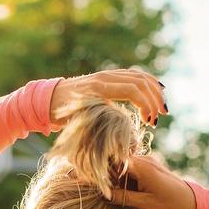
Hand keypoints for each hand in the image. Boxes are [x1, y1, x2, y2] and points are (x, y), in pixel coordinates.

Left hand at [50, 69, 166, 126]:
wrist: (47, 99)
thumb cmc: (61, 115)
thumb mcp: (80, 122)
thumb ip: (101, 123)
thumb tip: (125, 133)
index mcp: (99, 88)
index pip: (133, 90)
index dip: (147, 105)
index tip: (150, 122)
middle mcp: (104, 77)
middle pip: (140, 81)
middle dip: (154, 99)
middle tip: (159, 117)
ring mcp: (106, 74)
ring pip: (138, 76)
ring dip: (153, 90)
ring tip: (161, 107)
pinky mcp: (107, 76)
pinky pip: (132, 75)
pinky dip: (146, 83)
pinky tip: (156, 91)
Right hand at [109, 155, 196, 208]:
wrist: (191, 202)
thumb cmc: (170, 204)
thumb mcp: (144, 204)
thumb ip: (122, 197)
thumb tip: (103, 195)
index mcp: (142, 167)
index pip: (114, 162)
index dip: (105, 174)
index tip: (102, 188)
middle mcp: (145, 160)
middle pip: (118, 163)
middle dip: (112, 177)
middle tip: (112, 194)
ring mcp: (148, 162)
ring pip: (124, 166)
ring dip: (120, 179)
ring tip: (123, 194)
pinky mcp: (151, 166)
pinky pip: (133, 169)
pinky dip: (128, 179)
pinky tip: (132, 192)